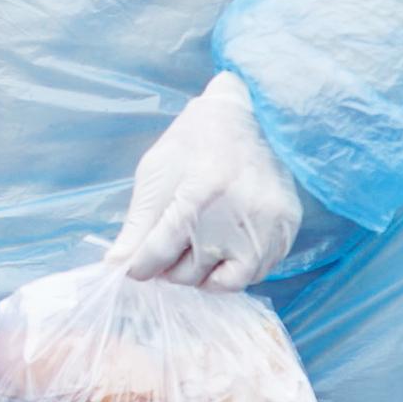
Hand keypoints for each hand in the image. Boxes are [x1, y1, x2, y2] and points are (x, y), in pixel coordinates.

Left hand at [104, 73, 303, 290]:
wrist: (247, 119)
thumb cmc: (193, 144)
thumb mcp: (155, 174)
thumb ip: (138, 224)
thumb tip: (117, 266)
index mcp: (196, 200)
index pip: (159, 255)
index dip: (140, 266)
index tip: (136, 268)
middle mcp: (234, 220)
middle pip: (190, 273)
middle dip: (171, 267)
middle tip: (170, 248)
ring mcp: (265, 230)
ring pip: (224, 283)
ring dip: (203, 275)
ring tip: (195, 252)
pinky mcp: (286, 233)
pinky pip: (256, 273)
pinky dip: (235, 269)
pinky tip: (224, 249)